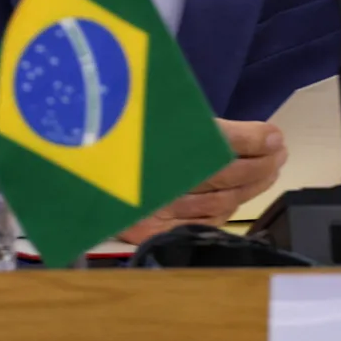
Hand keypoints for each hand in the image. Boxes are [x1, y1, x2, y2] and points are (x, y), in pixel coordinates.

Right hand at [118, 119, 285, 245]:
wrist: (62, 167)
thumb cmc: (110, 128)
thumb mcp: (156, 111)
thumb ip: (204, 125)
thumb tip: (266, 136)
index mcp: (154, 139)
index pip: (216, 142)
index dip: (250, 140)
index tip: (274, 135)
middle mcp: (154, 177)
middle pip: (223, 174)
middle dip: (259, 162)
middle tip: (279, 151)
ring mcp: (152, 207)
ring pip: (219, 200)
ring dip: (251, 184)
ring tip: (270, 168)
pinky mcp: (148, 230)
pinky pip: (200, 223)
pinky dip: (226, 210)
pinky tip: (240, 196)